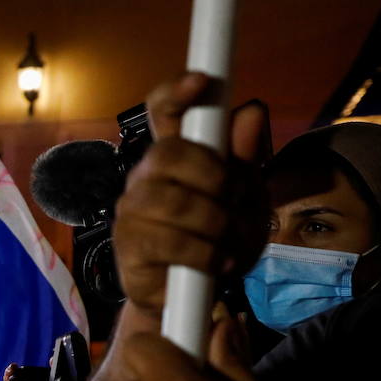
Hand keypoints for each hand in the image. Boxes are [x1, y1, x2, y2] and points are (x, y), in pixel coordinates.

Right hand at [113, 73, 268, 314]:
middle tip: (234, 200)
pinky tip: (216, 262)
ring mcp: (131, 212)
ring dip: (215, 222)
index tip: (202, 81)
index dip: (177, 92)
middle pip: (169, 153)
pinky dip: (205, 253)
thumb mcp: (246, 198)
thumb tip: (251, 112)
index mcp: (174, 157)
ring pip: (173, 201)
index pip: (163, 111)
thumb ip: (245, 159)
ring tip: (229, 240)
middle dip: (213, 176)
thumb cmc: (217, 240)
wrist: (196, 299)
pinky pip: (171, 242)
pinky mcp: (129, 248)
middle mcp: (145, 178)